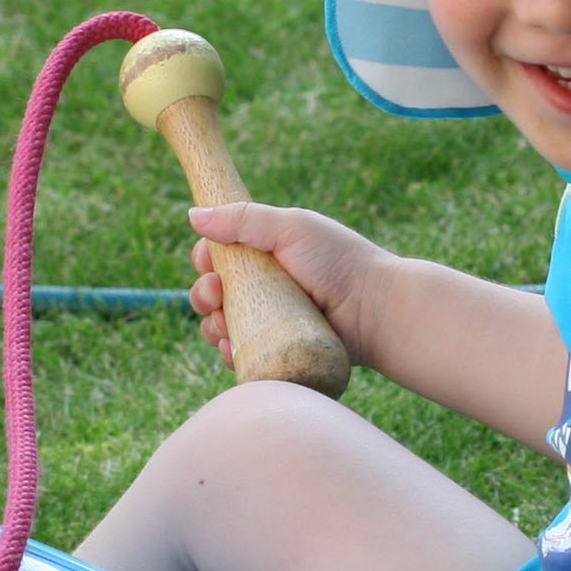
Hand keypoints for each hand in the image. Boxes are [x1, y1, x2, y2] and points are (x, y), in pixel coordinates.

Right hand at [185, 202, 385, 371]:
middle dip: (203, 294)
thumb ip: (243, 218)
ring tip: (223, 325)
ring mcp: (273, 322)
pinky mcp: (279, 352)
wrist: (377, 310)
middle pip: (215, 294)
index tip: (206, 261)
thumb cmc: (339, 262)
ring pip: (224, 327)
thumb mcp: (291, 228)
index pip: (221, 256)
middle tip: (215, 294)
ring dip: (212, 326)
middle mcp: (267, 288)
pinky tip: (231, 349)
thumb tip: (194, 214)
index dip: (206, 259)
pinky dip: (230, 353)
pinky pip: (244, 355)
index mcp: (268, 254)